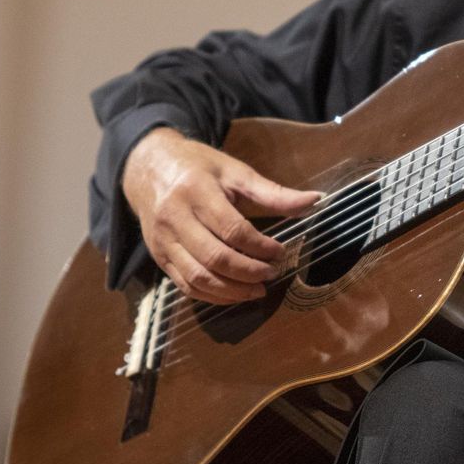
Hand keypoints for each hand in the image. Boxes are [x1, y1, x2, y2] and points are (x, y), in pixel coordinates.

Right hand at [122, 128, 320, 303]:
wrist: (148, 168)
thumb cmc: (199, 168)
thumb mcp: (235, 172)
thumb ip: (274, 192)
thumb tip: (315, 200)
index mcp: (196, 191)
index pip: (232, 229)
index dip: (260, 247)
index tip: (281, 252)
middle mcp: (174, 218)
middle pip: (214, 258)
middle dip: (249, 272)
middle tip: (273, 274)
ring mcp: (163, 241)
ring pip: (198, 278)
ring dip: (232, 291)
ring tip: (258, 289)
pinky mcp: (158, 257)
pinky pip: (185, 286)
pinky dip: (213, 296)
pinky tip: (235, 293)